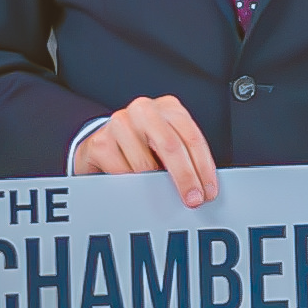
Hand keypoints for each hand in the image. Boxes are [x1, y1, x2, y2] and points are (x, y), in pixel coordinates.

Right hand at [74, 92, 221, 207]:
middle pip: (171, 145)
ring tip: (158, 192)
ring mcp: (120, 123)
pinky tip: (135, 185)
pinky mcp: (100, 141)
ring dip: (155, 185)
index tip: (207, 191)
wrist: (104, 144)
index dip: (203, 167)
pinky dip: (132, 185)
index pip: (191, 137)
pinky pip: (122, 172)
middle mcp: (144, 110)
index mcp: (168, 107)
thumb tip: (203, 185)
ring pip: (145, 163)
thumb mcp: (167, 143)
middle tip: (192, 200)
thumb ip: (185, 156)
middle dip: (185, 177)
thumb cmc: (143, 145)